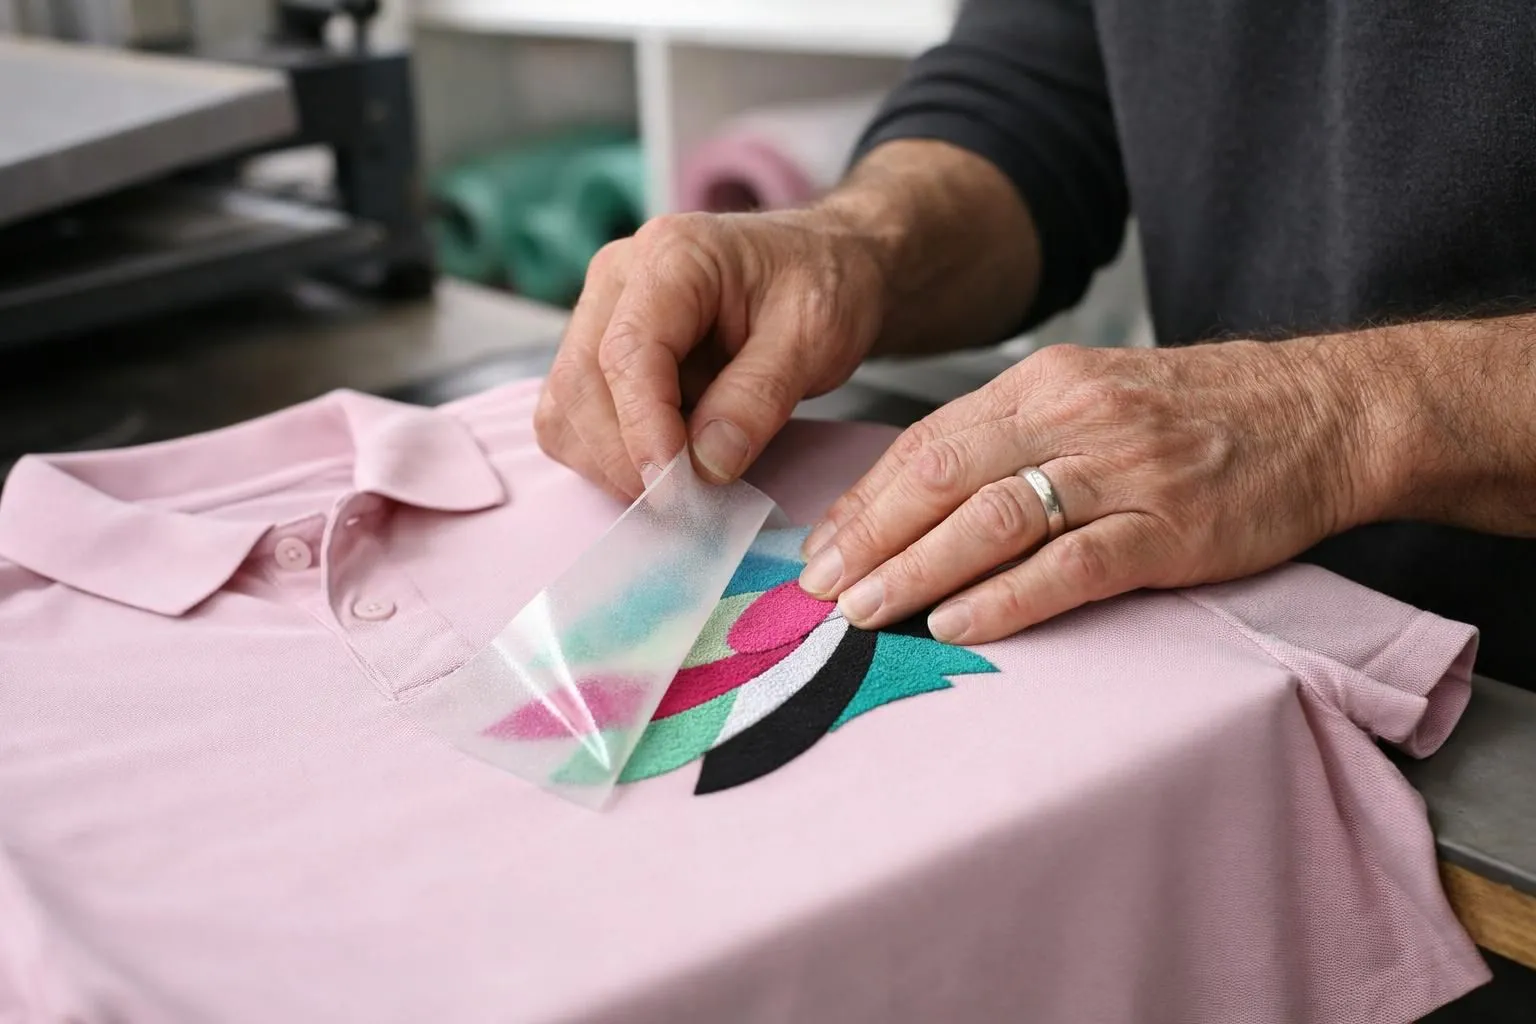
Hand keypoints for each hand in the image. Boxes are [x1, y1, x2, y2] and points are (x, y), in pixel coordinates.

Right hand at [534, 209, 886, 498]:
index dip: (643, 428)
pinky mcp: (595, 350)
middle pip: (580, 383)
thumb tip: (705, 466)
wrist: (824, 265)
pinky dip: (605, 455)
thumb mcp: (814, 337)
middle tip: (684, 501)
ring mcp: (598, 312)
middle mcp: (616, 277)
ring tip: (679, 482)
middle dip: (623, 457)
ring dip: (609, 461)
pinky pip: (572, 416)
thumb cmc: (822, 287)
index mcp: (672, 256)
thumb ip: (759, 398)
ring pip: (565, 406)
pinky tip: (661, 463)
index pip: (627, 351)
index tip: (675, 485)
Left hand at [797, 338, 1381, 642]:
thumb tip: (915, 501)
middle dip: (870, 538)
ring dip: (918, 570)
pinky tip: (958, 623)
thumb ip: (1008, 440)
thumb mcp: (1091, 396)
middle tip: (819, 589)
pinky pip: (1071, 566)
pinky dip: (1007, 598)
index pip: (926, 442)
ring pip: (993, 519)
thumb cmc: (1196, 413)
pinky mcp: (1169, 528)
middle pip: (943, 476)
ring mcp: (1122, 471)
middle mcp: (1072, 417)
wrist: (1323, 412)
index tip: (819, 549)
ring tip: (865, 613)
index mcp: (1040, 384)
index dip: (864, 500)